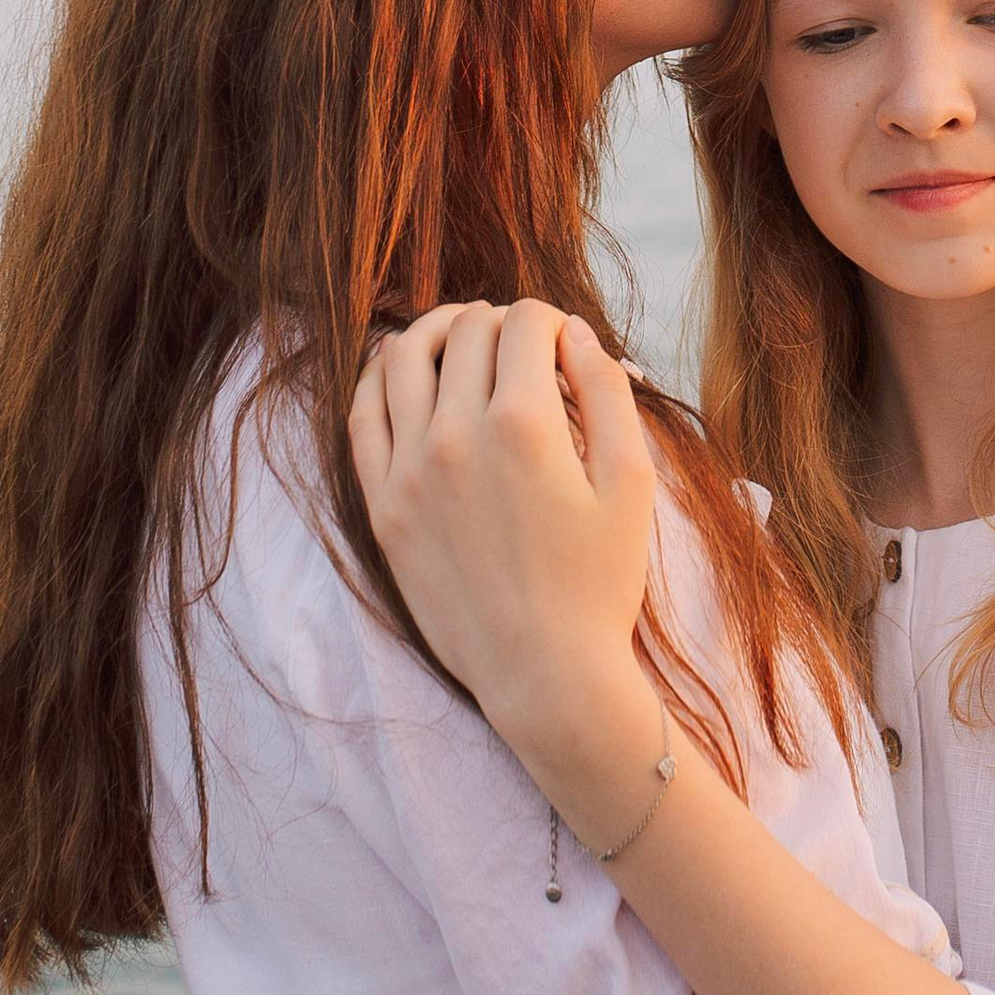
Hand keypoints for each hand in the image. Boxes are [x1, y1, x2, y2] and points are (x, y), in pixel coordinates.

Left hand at [349, 299, 657, 751]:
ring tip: (458, 332)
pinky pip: (363, 415)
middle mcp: (456, 436)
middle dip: (499, 321)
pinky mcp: (382, 505)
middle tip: (519, 340)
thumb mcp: (631, 481)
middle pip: (467, 332)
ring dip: (436, 330)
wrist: (546, 676)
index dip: (548, 319)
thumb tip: (571, 331)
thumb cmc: (600, 582)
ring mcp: (410, 471)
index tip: (561, 340)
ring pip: (404, 358)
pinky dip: (380, 376)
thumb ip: (606, 391)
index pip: (525, 325)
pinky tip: (399, 366)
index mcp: (525, 424)